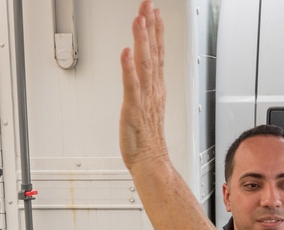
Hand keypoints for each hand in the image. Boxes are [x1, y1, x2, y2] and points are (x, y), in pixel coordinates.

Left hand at [119, 1, 168, 172]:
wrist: (150, 160)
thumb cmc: (148, 138)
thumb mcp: (148, 106)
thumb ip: (146, 86)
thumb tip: (142, 71)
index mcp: (156, 87)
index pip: (158, 53)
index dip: (156, 30)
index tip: (154, 11)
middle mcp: (152, 89)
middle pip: (153, 52)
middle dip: (150, 27)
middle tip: (148, 5)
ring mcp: (144, 98)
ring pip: (144, 63)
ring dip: (142, 41)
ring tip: (139, 20)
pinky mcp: (133, 109)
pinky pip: (131, 86)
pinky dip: (128, 69)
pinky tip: (125, 53)